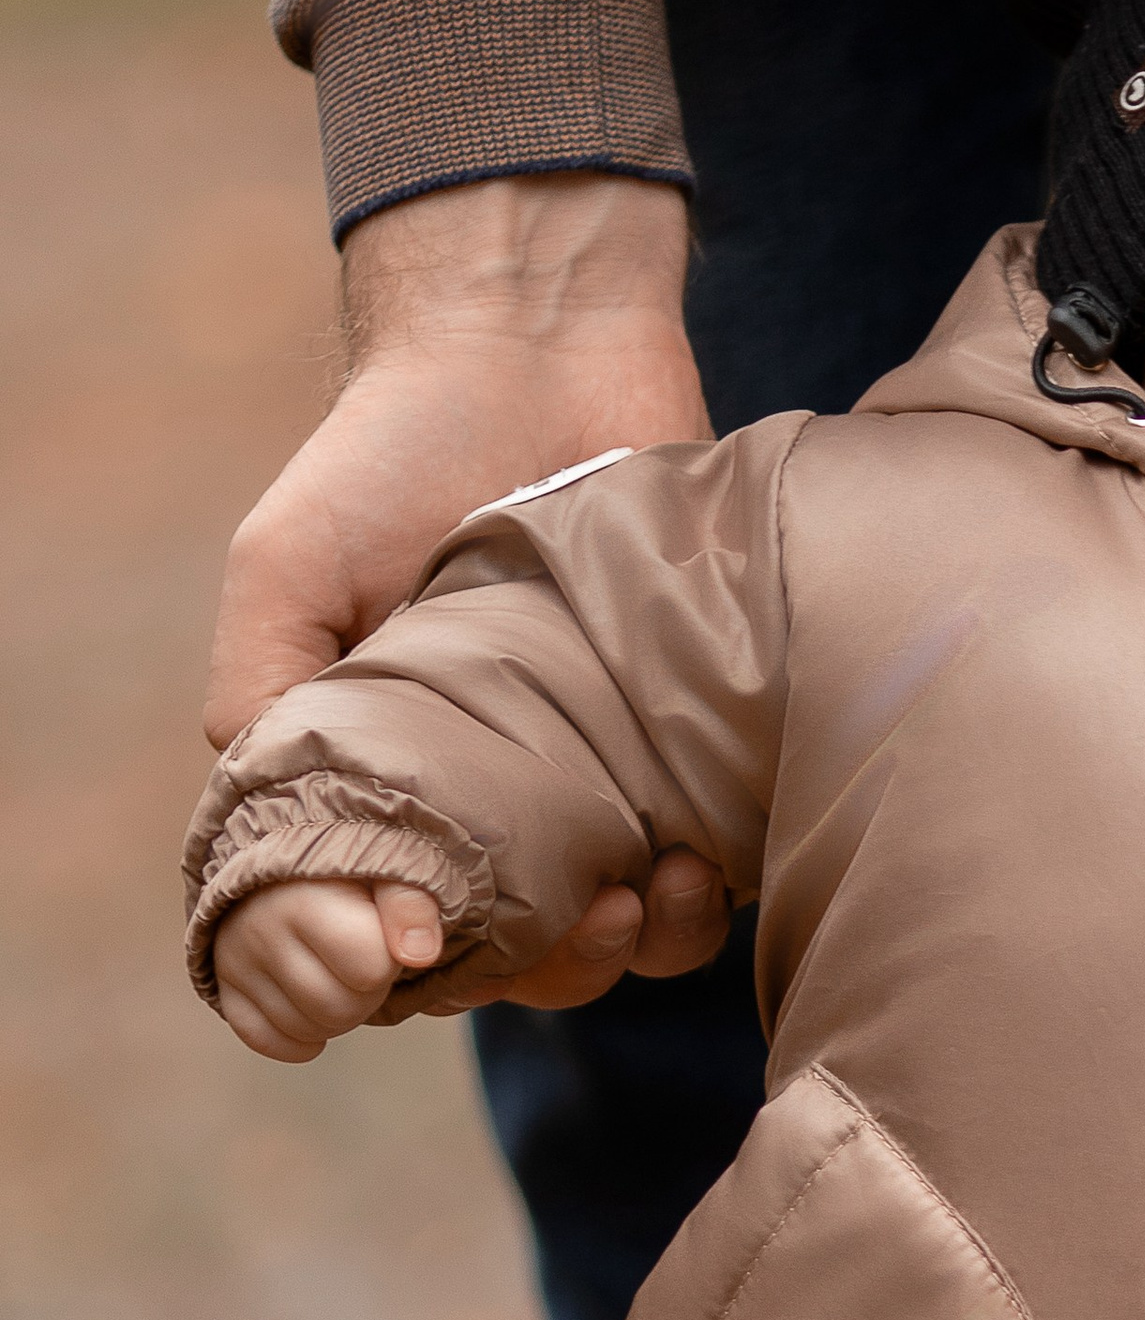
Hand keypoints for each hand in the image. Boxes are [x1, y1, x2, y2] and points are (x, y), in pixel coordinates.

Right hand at [207, 171, 732, 1012]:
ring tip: (649, 893)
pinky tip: (702, 859)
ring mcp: (598, 785)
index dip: (405, 969)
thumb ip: (260, 690)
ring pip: (619, 941)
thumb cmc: (390, 455)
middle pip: (516, 963)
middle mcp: (495, 805)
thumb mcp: (288, 566)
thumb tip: (271, 834)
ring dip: (635, 949)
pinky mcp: (692, 753)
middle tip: (579, 920)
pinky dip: (704, 899)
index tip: (422, 948)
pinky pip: (709, 878)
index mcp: (395, 785)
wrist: (535, 349)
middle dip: (544, 967)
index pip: (394, 934)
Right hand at [211, 879, 444, 1060]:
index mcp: (303, 900)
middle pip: (339, 1010)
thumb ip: (411, 906)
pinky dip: (298, 1038)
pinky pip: (266, 1041)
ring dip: (336, 1015)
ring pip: (307, 1030)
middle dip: (367, 994)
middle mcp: (260, 932)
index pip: (369, 970)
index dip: (386, 961)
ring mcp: (235, 962)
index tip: (378, 936)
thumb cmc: (348, 874)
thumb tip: (419, 955)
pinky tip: (311, 1007)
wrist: (286, 868)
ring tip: (336, 974)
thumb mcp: (387, 871)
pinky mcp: (223, 986)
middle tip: (360, 963)